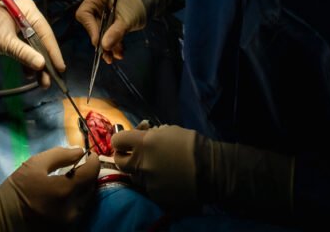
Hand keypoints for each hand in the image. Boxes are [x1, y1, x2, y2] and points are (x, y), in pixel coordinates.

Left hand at [0, 0, 64, 87]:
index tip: (60, 69)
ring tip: (42, 82)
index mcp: (30, 11)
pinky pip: (25, 48)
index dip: (54, 52)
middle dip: (45, 61)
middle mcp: (30, 16)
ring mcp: (23, 25)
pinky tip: (29, 74)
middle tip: (50, 80)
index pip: (46, 33)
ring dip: (37, 64)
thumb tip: (42, 65)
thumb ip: (24, 53)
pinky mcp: (16, 34)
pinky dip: (27, 60)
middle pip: (42, 41)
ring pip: (35, 47)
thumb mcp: (4, 41)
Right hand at [0, 147, 99, 230]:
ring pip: (86, 201)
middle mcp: (71, 210)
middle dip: (87, 175)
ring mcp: (70, 223)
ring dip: (82, 188)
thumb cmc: (17, 189)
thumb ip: (60, 155)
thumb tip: (80, 152)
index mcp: (64, 191)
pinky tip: (65, 195)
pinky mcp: (66, 229)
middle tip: (79, 166)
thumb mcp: (35, 164)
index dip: (93, 161)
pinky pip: (78, 212)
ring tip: (71, 180)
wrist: (2, 218)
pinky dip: (76, 201)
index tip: (90, 155)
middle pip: (91, 188)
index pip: (91, 173)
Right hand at [75, 0, 185, 63]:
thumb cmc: (138, 5)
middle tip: (107, 54)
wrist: (149, 4)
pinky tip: (119, 52)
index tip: (98, 42)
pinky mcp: (108, 21)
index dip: (90, 29)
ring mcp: (102, 13)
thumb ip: (115, 32)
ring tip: (114, 56)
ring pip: (100, 32)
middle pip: (92, 25)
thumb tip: (104, 45)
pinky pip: (107, 34)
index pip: (84, 13)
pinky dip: (113, 43)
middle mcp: (97, 4)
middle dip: (101, 41)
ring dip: (107, 45)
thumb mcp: (127, 19)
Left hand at [112, 123, 294, 218]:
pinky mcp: (157, 197)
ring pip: (135, 177)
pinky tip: (169, 181)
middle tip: (132, 157)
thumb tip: (142, 135)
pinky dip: (155, 185)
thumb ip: (150, 134)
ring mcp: (149, 183)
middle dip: (123, 157)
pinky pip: (149, 190)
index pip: (117, 141)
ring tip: (157, 169)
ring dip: (141, 172)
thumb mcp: (169, 131)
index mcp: (144, 144)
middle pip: (120, 162)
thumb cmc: (192, 145)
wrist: (211, 170)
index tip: (125, 141)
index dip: (120, 140)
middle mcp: (142, 165)